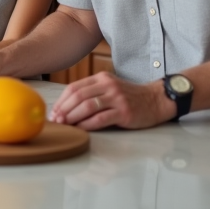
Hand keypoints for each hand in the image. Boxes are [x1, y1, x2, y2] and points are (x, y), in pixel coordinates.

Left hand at [48, 71, 172, 130]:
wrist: (156, 100)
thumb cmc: (129, 97)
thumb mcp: (109, 88)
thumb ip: (92, 93)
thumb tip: (66, 107)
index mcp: (101, 78)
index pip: (74, 87)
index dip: (61, 100)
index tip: (53, 112)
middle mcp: (108, 86)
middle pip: (78, 96)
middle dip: (64, 109)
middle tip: (56, 120)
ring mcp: (117, 98)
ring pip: (87, 106)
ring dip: (73, 117)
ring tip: (65, 125)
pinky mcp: (124, 112)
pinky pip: (101, 118)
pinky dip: (87, 125)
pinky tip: (80, 129)